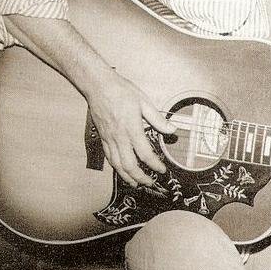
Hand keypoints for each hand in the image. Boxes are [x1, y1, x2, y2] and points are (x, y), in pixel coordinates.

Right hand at [84, 69, 175, 186]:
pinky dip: (117, 168)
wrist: (98, 85)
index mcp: (132, 128)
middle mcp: (119, 137)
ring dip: (127, 177)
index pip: (145, 154)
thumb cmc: (121, 91)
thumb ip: (158, 119)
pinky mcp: (102, 138)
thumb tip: (172, 130)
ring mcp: (109, 139)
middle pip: (129, 165)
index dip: (155, 165)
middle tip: (150, 183)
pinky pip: (109, 158)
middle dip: (141, 177)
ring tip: (136, 183)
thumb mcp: (144, 102)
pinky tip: (123, 171)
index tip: (162, 170)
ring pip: (117, 165)